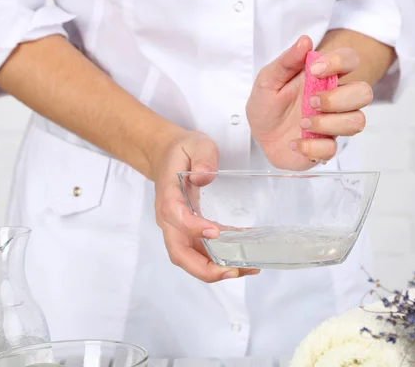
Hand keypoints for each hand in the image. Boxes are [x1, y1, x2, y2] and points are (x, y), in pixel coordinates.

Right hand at [150, 129, 259, 282]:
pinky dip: (221, 259)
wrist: (166, 157)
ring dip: (216, 269)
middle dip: (204, 267)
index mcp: (168, 195)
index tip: (214, 233)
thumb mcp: (195, 144)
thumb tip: (205, 177)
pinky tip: (244, 257)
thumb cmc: (182, 151)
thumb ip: (203, 157)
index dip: (192, 228)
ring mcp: (178, 229)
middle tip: (233, 270)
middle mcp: (170, 219)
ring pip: (191, 258)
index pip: (175, 217)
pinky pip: (202, 252)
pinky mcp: (190, 232)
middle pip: (179, 252)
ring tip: (247, 268)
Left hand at [246, 35, 372, 170]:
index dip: (340, 62)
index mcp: (325, 77)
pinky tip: (294, 143)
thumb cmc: (268, 103)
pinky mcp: (325, 148)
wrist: (259, 134)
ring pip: (357, 122)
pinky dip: (311, 147)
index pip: (350, 59)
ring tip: (303, 123)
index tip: (315, 70)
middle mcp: (336, 100)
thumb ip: (286, 61)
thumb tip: (305, 41)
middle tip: (311, 101)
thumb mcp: (268, 79)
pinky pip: (332, 150)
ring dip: (328, 123)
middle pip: (364, 93)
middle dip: (339, 98)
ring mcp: (333, 125)